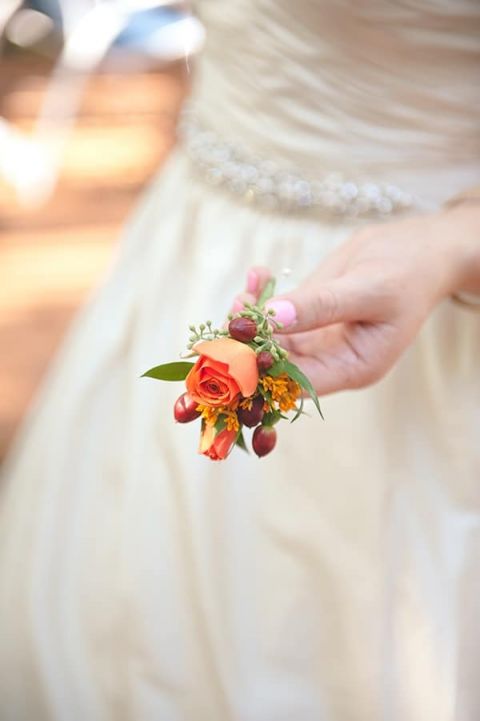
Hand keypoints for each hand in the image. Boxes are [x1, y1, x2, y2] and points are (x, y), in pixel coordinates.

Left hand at [238, 206, 479, 394]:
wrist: (419, 248)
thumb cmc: (407, 273)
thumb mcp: (368, 289)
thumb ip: (321, 306)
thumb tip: (272, 318)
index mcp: (352, 368)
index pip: (299, 384)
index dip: (264, 374)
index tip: (236, 353)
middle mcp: (329, 361)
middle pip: (277, 366)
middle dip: (249, 347)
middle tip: (229, 321)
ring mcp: (315, 339)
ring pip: (268, 340)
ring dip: (248, 320)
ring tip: (244, 293)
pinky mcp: (306, 316)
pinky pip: (273, 315)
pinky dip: (260, 298)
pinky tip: (258, 275)